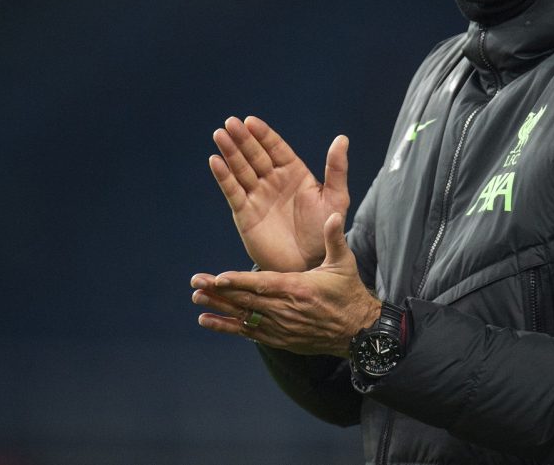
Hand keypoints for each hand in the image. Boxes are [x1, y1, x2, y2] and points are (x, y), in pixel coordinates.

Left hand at [191, 213, 380, 356]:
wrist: (358, 331)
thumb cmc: (349, 293)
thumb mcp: (344, 263)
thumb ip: (334, 238)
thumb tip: (333, 215)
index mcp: (298, 289)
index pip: (262, 285)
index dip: (238, 282)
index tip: (217, 278)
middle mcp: (285, 310)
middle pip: (246, 301)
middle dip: (218, 292)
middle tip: (196, 283)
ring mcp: (280, 327)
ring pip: (243, 317)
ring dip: (218, 308)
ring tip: (197, 299)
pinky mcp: (279, 338)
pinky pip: (248, 333)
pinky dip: (227, 327)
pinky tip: (208, 320)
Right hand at [209, 116, 349, 271]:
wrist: (309, 265)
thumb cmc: (325, 231)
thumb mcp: (336, 199)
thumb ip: (336, 169)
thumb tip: (342, 138)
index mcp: (294, 173)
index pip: (276, 148)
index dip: (263, 134)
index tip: (250, 121)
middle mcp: (273, 181)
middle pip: (255, 155)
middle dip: (243, 139)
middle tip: (230, 123)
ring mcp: (258, 196)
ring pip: (241, 169)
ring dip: (230, 152)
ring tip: (220, 135)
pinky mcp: (245, 214)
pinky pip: (233, 191)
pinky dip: (224, 177)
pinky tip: (215, 162)